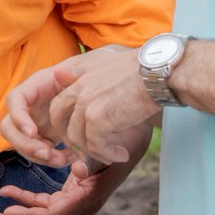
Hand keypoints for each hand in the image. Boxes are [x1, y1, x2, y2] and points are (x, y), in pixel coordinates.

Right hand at [0, 56, 88, 167]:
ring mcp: (31, 123)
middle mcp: (27, 106)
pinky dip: (50, 159)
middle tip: (48, 154)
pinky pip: (36, 152)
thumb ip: (71, 75)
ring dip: (39, 157)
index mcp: (33, 87)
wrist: (89, 91)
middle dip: (26, 145)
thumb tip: (60, 72)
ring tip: (64, 159)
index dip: (19, 117)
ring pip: (21, 144)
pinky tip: (69, 157)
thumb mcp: (79, 74)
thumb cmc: (82, 80)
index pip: (14, 100)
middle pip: (9, 128)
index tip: (33, 132)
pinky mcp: (40, 137)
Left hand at [0, 126, 151, 214]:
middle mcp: (82, 207)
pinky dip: (25, 200)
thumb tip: (78, 171)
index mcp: (88, 198)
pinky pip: (44, 205)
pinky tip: (7, 192)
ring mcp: (75, 203)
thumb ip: (93, 161)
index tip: (7, 209)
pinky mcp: (70, 195)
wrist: (133, 137)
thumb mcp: (109, 147)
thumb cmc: (121, 139)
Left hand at [48, 45, 161, 165]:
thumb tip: (59, 73)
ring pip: (76, 136)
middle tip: (84, 147)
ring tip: (113, 154)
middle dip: (67, 135)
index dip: (63, 117)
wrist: (158, 73)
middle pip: (57, 116)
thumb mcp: (106, 59)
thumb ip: (82, 70)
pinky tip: (121, 154)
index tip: (76, 129)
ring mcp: (86, 103)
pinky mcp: (97, 119)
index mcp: (81, 73)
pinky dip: (107, 154)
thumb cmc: (140, 67)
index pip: (59, 97)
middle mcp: (79, 87)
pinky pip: (94, 146)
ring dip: (94, 150)